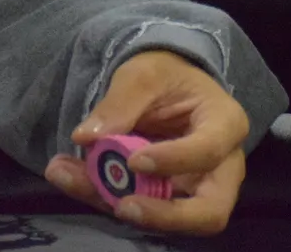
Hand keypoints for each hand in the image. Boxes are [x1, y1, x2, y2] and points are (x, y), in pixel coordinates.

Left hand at [43, 50, 250, 235]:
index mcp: (225, 124)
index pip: (210, 151)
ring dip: (112, 202)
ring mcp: (192, 188)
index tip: (133, 160)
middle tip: (124, 207)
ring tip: (66, 173)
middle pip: (209, 212)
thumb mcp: (146, 73)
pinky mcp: (163, 200)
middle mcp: (219, 166)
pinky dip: (97, 195)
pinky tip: (65, 172)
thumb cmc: (166, 76)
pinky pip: (133, 209)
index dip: (175, 160)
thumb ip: (122, 101)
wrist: (163, 87)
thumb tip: (87, 136)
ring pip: (163, 218)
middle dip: (165, 216)